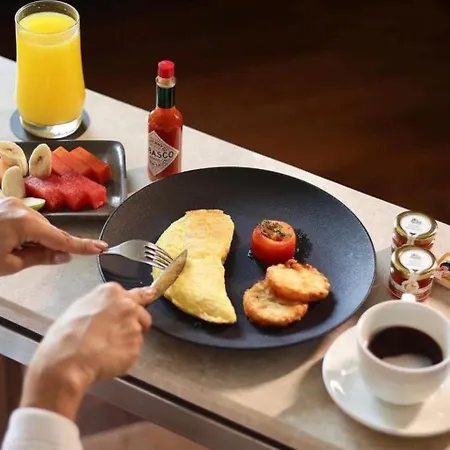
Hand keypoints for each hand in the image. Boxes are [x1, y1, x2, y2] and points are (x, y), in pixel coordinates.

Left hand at [0, 197, 106, 274]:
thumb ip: (39, 258)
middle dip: (52, 245)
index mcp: (24, 222)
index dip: (82, 246)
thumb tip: (64, 257)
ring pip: (38, 225)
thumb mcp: (8, 264)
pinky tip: (13, 241)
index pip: (61, 238)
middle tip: (54, 259)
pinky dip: (27, 232)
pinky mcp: (6, 204)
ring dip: (37, 239)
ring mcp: (13, 203)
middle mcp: (21, 208)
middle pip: (49, 230)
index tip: (100, 247)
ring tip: (17, 251)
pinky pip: (26, 219)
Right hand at [20, 282, 153, 419]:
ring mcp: (134, 326)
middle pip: (142, 314)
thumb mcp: (80, 307)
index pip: (139, 294)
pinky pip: (134, 351)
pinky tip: (108, 358)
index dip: (139, 303)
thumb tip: (110, 307)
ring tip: (106, 348)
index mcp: (112, 292)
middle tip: (115, 335)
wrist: (66, 361)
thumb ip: (103, 303)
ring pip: (138, 334)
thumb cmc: (66, 336)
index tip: (143, 304)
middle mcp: (128, 306)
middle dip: (134, 324)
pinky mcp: (136, 346)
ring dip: (128, 340)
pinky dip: (125, 356)